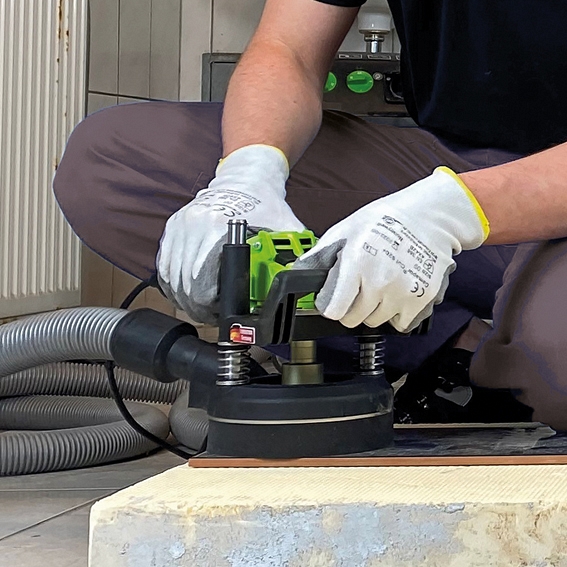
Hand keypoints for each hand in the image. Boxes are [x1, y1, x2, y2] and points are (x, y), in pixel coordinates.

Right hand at [157, 145, 303, 323]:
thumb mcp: (284, 232)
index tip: (220, 313)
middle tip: (212, 315)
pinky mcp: (173, 228)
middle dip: (197, 307)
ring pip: (171, 278)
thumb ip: (294, 258)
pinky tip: (186, 292)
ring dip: (184, 298)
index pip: (201, 282)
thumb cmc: (265, 207)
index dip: (209, 305)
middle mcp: (195, 226)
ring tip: (200, 306)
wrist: (246, 178)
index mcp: (219, 228)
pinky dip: (174, 284)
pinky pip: (165, 266)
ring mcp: (181, 226)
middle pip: (185, 285)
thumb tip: (301, 285)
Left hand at [294, 167, 488, 331]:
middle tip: (360, 286)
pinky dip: (397, 313)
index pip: (334, 310)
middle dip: (351, 306)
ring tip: (381, 284)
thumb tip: (296, 274)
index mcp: (356, 263)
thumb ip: (319, 256)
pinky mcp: (422, 300)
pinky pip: (400, 323)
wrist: (429, 217)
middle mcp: (379, 281)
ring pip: (375, 321)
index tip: (333, 299)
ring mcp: (402, 293)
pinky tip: (397, 291)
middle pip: (353, 319)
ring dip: (374, 309)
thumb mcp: (344, 231)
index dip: (330, 305)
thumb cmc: (384, 220)